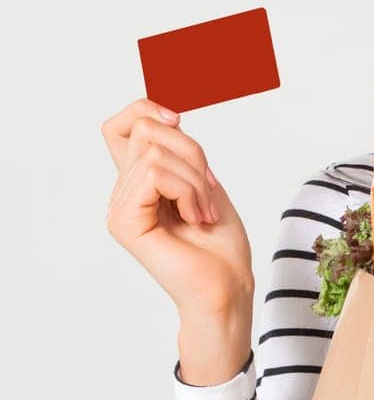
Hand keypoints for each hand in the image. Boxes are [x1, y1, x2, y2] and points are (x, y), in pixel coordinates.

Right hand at [102, 97, 253, 316]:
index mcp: (140, 183)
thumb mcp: (206, 183)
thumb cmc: (222, 247)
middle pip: (146, 130)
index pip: (123, 126)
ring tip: (204, 214)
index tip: (178, 121)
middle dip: (191, 152)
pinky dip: (188, 191)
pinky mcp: (123, 222)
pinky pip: (155, 174)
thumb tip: (165, 117)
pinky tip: (196, 219)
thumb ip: (180, 152)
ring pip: (155, 153)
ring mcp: (120, 208)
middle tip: (209, 194)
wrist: (228, 290)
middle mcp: (124, 193)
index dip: (146, 109)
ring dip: (195, 180)